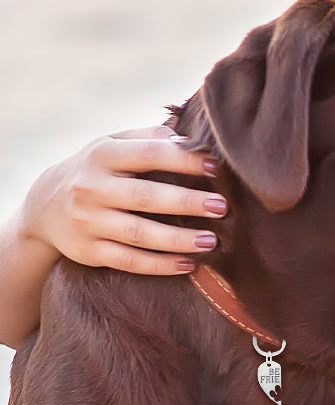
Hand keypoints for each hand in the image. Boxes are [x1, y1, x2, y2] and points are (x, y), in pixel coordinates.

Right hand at [23, 126, 226, 274]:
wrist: (43, 206)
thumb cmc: (96, 170)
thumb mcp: (112, 145)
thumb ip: (148, 138)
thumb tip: (191, 140)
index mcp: (102, 155)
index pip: (148, 154)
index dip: (183, 159)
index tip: (214, 167)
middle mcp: (92, 188)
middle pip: (145, 197)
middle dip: (186, 202)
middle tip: (221, 206)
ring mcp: (88, 222)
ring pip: (139, 234)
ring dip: (178, 239)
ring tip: (211, 241)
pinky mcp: (88, 251)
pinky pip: (129, 261)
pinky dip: (159, 265)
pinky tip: (187, 264)